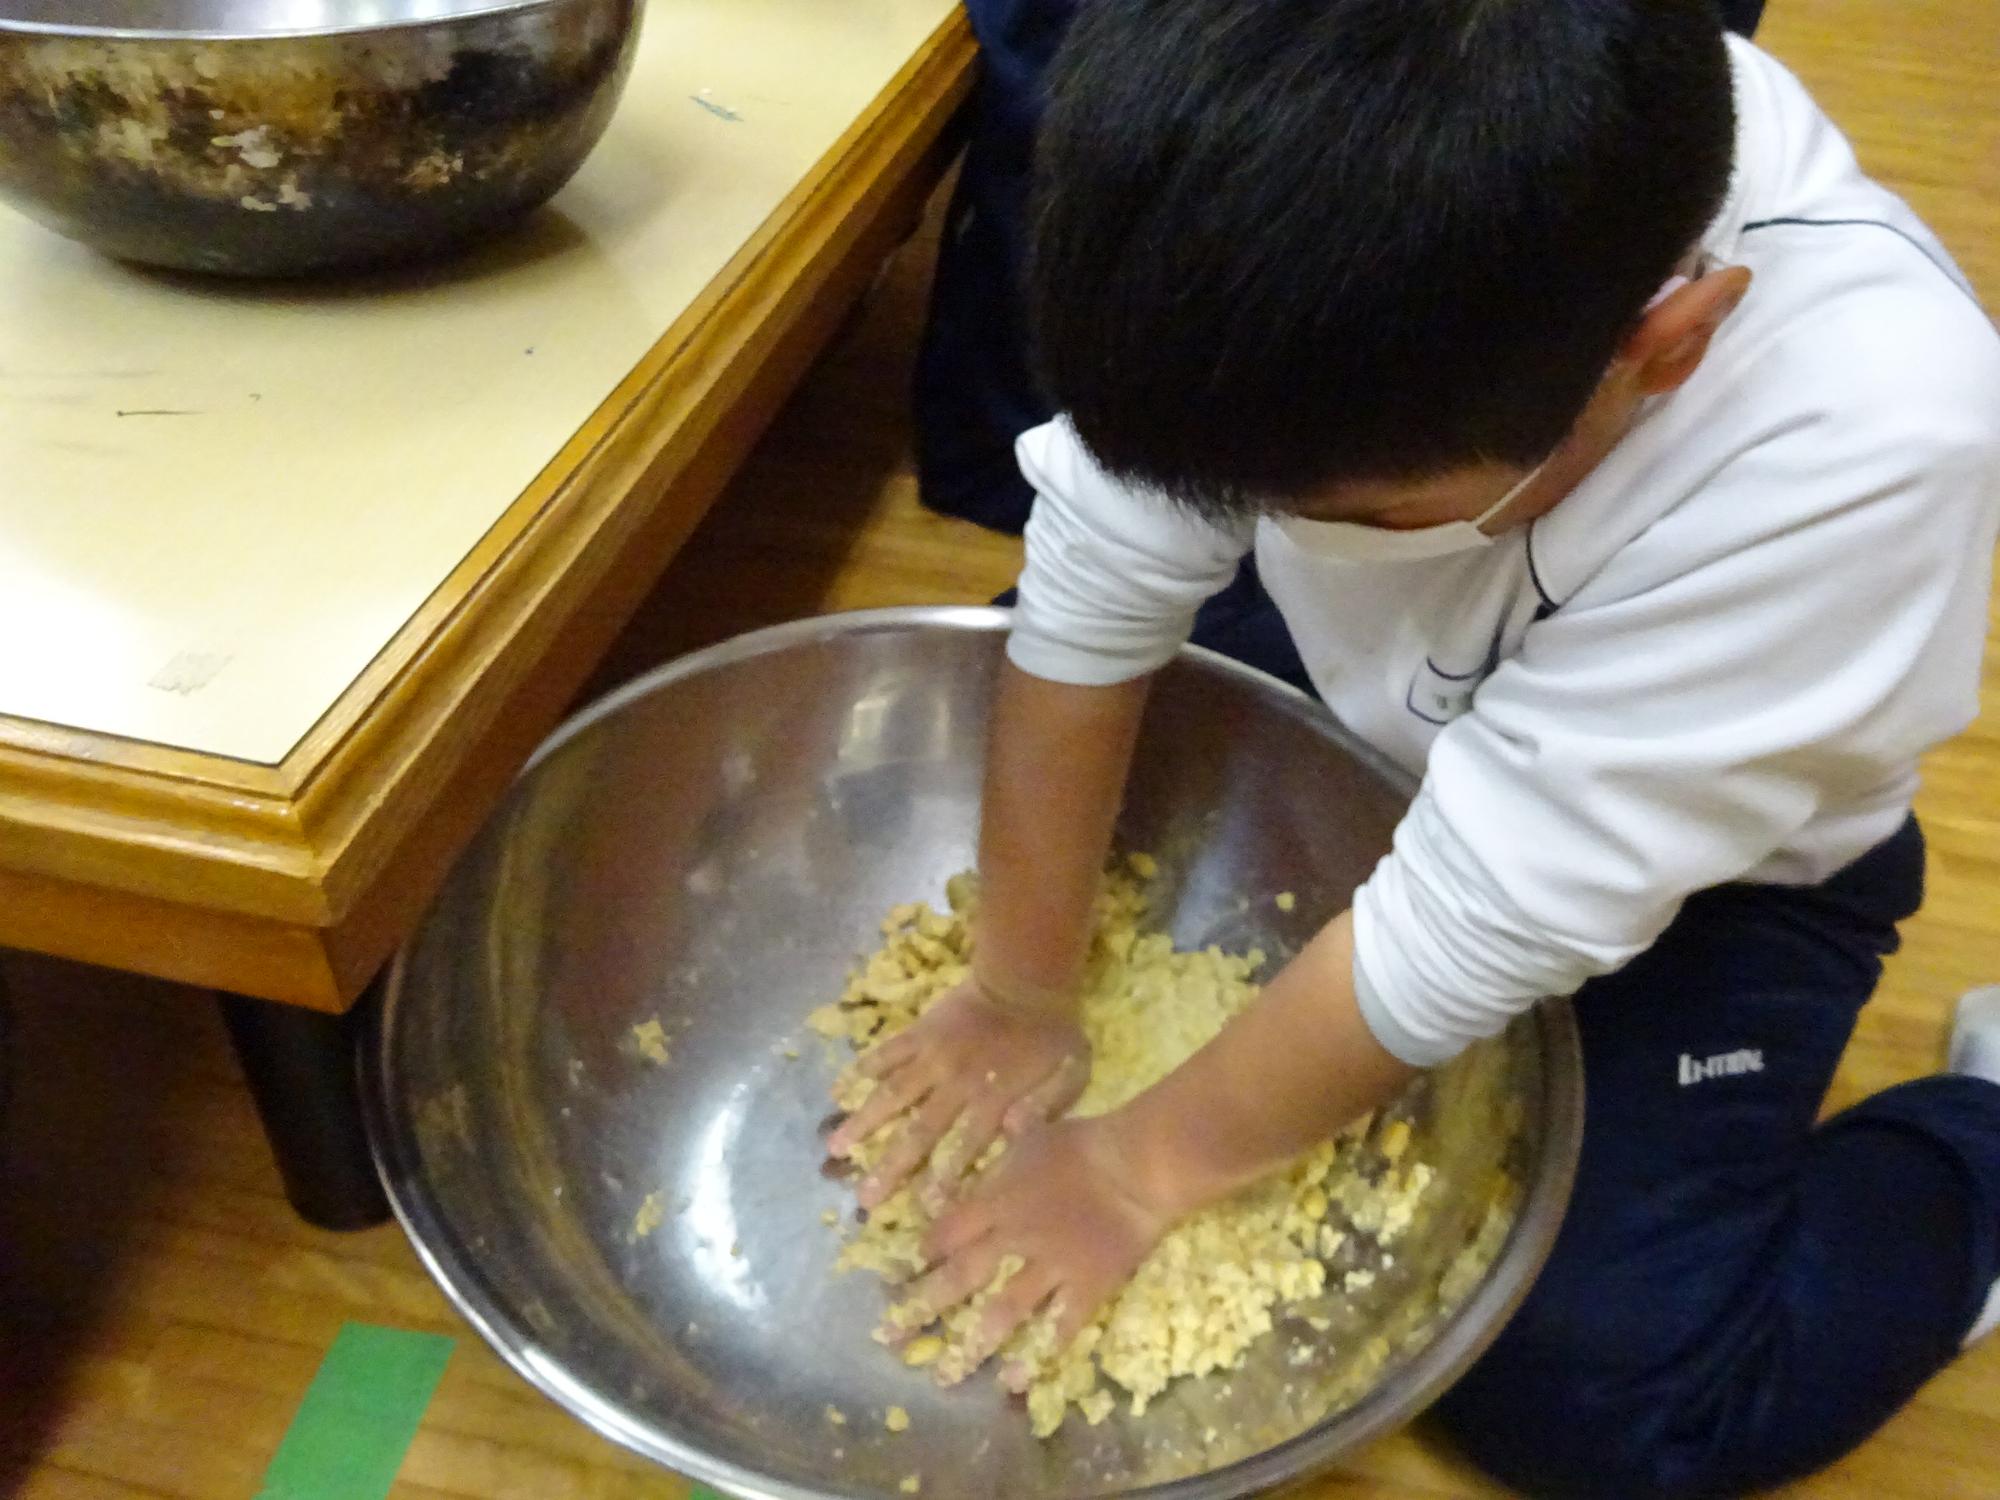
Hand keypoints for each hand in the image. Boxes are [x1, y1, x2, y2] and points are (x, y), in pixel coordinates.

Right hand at [827, 979, 1089, 1209]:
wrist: (1027, 976)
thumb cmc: (1053, 1033)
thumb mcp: (1071, 1074)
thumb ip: (1047, 1108)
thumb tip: (1013, 1134)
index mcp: (993, 1099)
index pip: (965, 1147)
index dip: (944, 1178)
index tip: (921, 1207)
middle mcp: (956, 1085)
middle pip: (919, 1132)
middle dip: (890, 1167)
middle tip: (863, 1199)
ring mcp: (933, 1057)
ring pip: (893, 1095)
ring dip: (864, 1123)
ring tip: (835, 1149)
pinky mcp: (920, 1032)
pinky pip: (888, 1052)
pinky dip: (865, 1068)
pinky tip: (840, 1088)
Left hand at [894, 1113, 1178, 1381]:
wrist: (1137, 1165)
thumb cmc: (1085, 1143)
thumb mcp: (1032, 1137)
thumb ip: (998, 1161)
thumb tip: (975, 1173)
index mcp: (998, 1201)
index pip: (948, 1232)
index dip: (925, 1251)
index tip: (906, 1270)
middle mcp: (1015, 1239)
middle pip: (962, 1276)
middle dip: (923, 1306)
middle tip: (892, 1336)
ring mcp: (1051, 1267)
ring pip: (1005, 1310)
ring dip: (974, 1342)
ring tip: (949, 1372)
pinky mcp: (1087, 1286)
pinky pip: (1062, 1324)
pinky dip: (1041, 1351)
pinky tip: (1019, 1377)